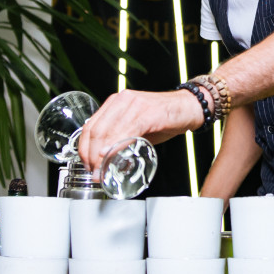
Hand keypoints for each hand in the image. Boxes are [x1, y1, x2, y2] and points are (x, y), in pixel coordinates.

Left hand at [77, 88, 203, 171]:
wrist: (189, 107)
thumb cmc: (164, 118)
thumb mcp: (136, 127)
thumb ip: (121, 138)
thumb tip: (106, 160)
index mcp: (115, 103)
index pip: (90, 126)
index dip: (84, 148)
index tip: (87, 165)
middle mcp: (121, 101)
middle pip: (96, 130)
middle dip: (90, 155)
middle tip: (94, 172)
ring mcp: (134, 105)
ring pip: (108, 131)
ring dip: (101, 155)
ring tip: (102, 170)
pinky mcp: (148, 113)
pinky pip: (128, 130)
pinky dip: (117, 145)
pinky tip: (111, 155)